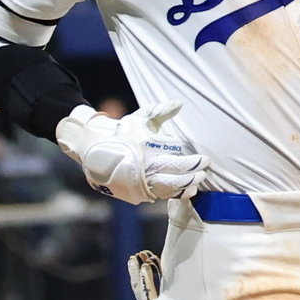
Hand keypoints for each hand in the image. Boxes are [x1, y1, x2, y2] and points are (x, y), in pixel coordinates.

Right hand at [56, 101, 207, 204]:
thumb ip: (161, 111)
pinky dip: (171, 194)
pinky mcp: (135, 191)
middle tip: (204, 173)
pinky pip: (158, 196)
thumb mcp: (141, 118)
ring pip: (167, 191)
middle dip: (192, 178)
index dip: (193, 163)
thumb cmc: (123, 130)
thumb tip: (179, 103)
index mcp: (147, 155)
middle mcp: (144, 172)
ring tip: (195, 184)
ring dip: (184, 188)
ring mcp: (139, 184)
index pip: (177, 164)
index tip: (205, 160)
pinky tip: (183, 191)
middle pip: (174, 180)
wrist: (93, 146)